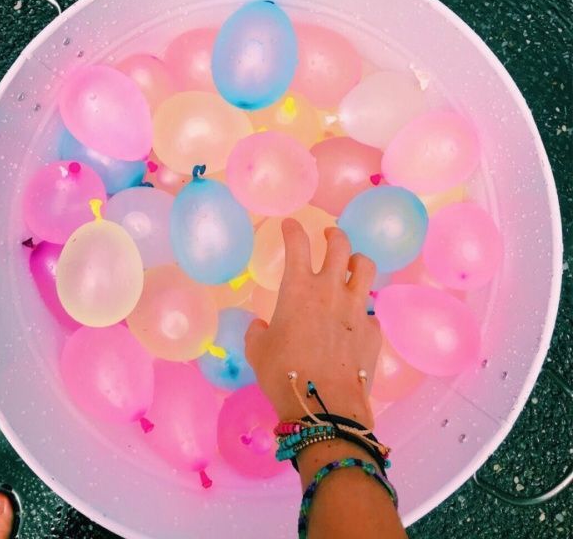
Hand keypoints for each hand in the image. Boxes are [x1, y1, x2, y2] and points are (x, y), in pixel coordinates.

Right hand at [245, 219, 380, 425]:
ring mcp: (357, 308)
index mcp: (299, 289)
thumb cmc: (284, 374)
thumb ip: (258, 333)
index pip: (297, 244)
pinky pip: (371, 310)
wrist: (325, 405)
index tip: (290, 226)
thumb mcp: (258, 352)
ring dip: (356, 261)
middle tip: (328, 236)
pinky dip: (363, 309)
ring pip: (365, 267)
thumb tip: (260, 327)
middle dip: (334, 235)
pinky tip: (355, 320)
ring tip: (351, 266)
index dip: (293, 229)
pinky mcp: (373, 330)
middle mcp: (331, 290)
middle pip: (340, 245)